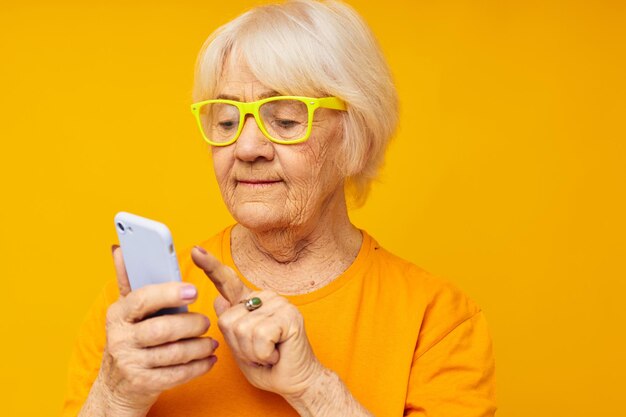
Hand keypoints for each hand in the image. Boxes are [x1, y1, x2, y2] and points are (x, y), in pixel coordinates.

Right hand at [94, 246, 218, 414]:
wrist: (115, 387)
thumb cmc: (128, 339)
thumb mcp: (124, 311)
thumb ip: (128, 280)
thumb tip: (120, 249)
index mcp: (117, 314)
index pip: (142, 299)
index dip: (169, 293)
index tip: (193, 290)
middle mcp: (119, 339)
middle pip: (162, 329)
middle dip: (190, 324)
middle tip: (206, 321)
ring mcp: (130, 363)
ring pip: (173, 353)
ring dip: (198, 347)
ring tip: (211, 342)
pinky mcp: (143, 384)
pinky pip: (177, 374)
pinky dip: (198, 367)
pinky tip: (209, 360)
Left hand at [191, 246, 323, 397]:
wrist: (296, 382)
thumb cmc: (268, 367)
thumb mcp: (240, 348)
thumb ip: (231, 325)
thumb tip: (218, 300)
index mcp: (250, 304)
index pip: (226, 281)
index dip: (210, 266)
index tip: (196, 251)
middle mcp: (264, 298)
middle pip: (227, 320)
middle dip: (238, 346)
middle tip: (259, 352)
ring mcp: (278, 304)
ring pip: (242, 329)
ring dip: (251, 352)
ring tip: (268, 353)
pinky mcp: (289, 315)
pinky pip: (259, 336)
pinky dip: (263, 354)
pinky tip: (276, 354)